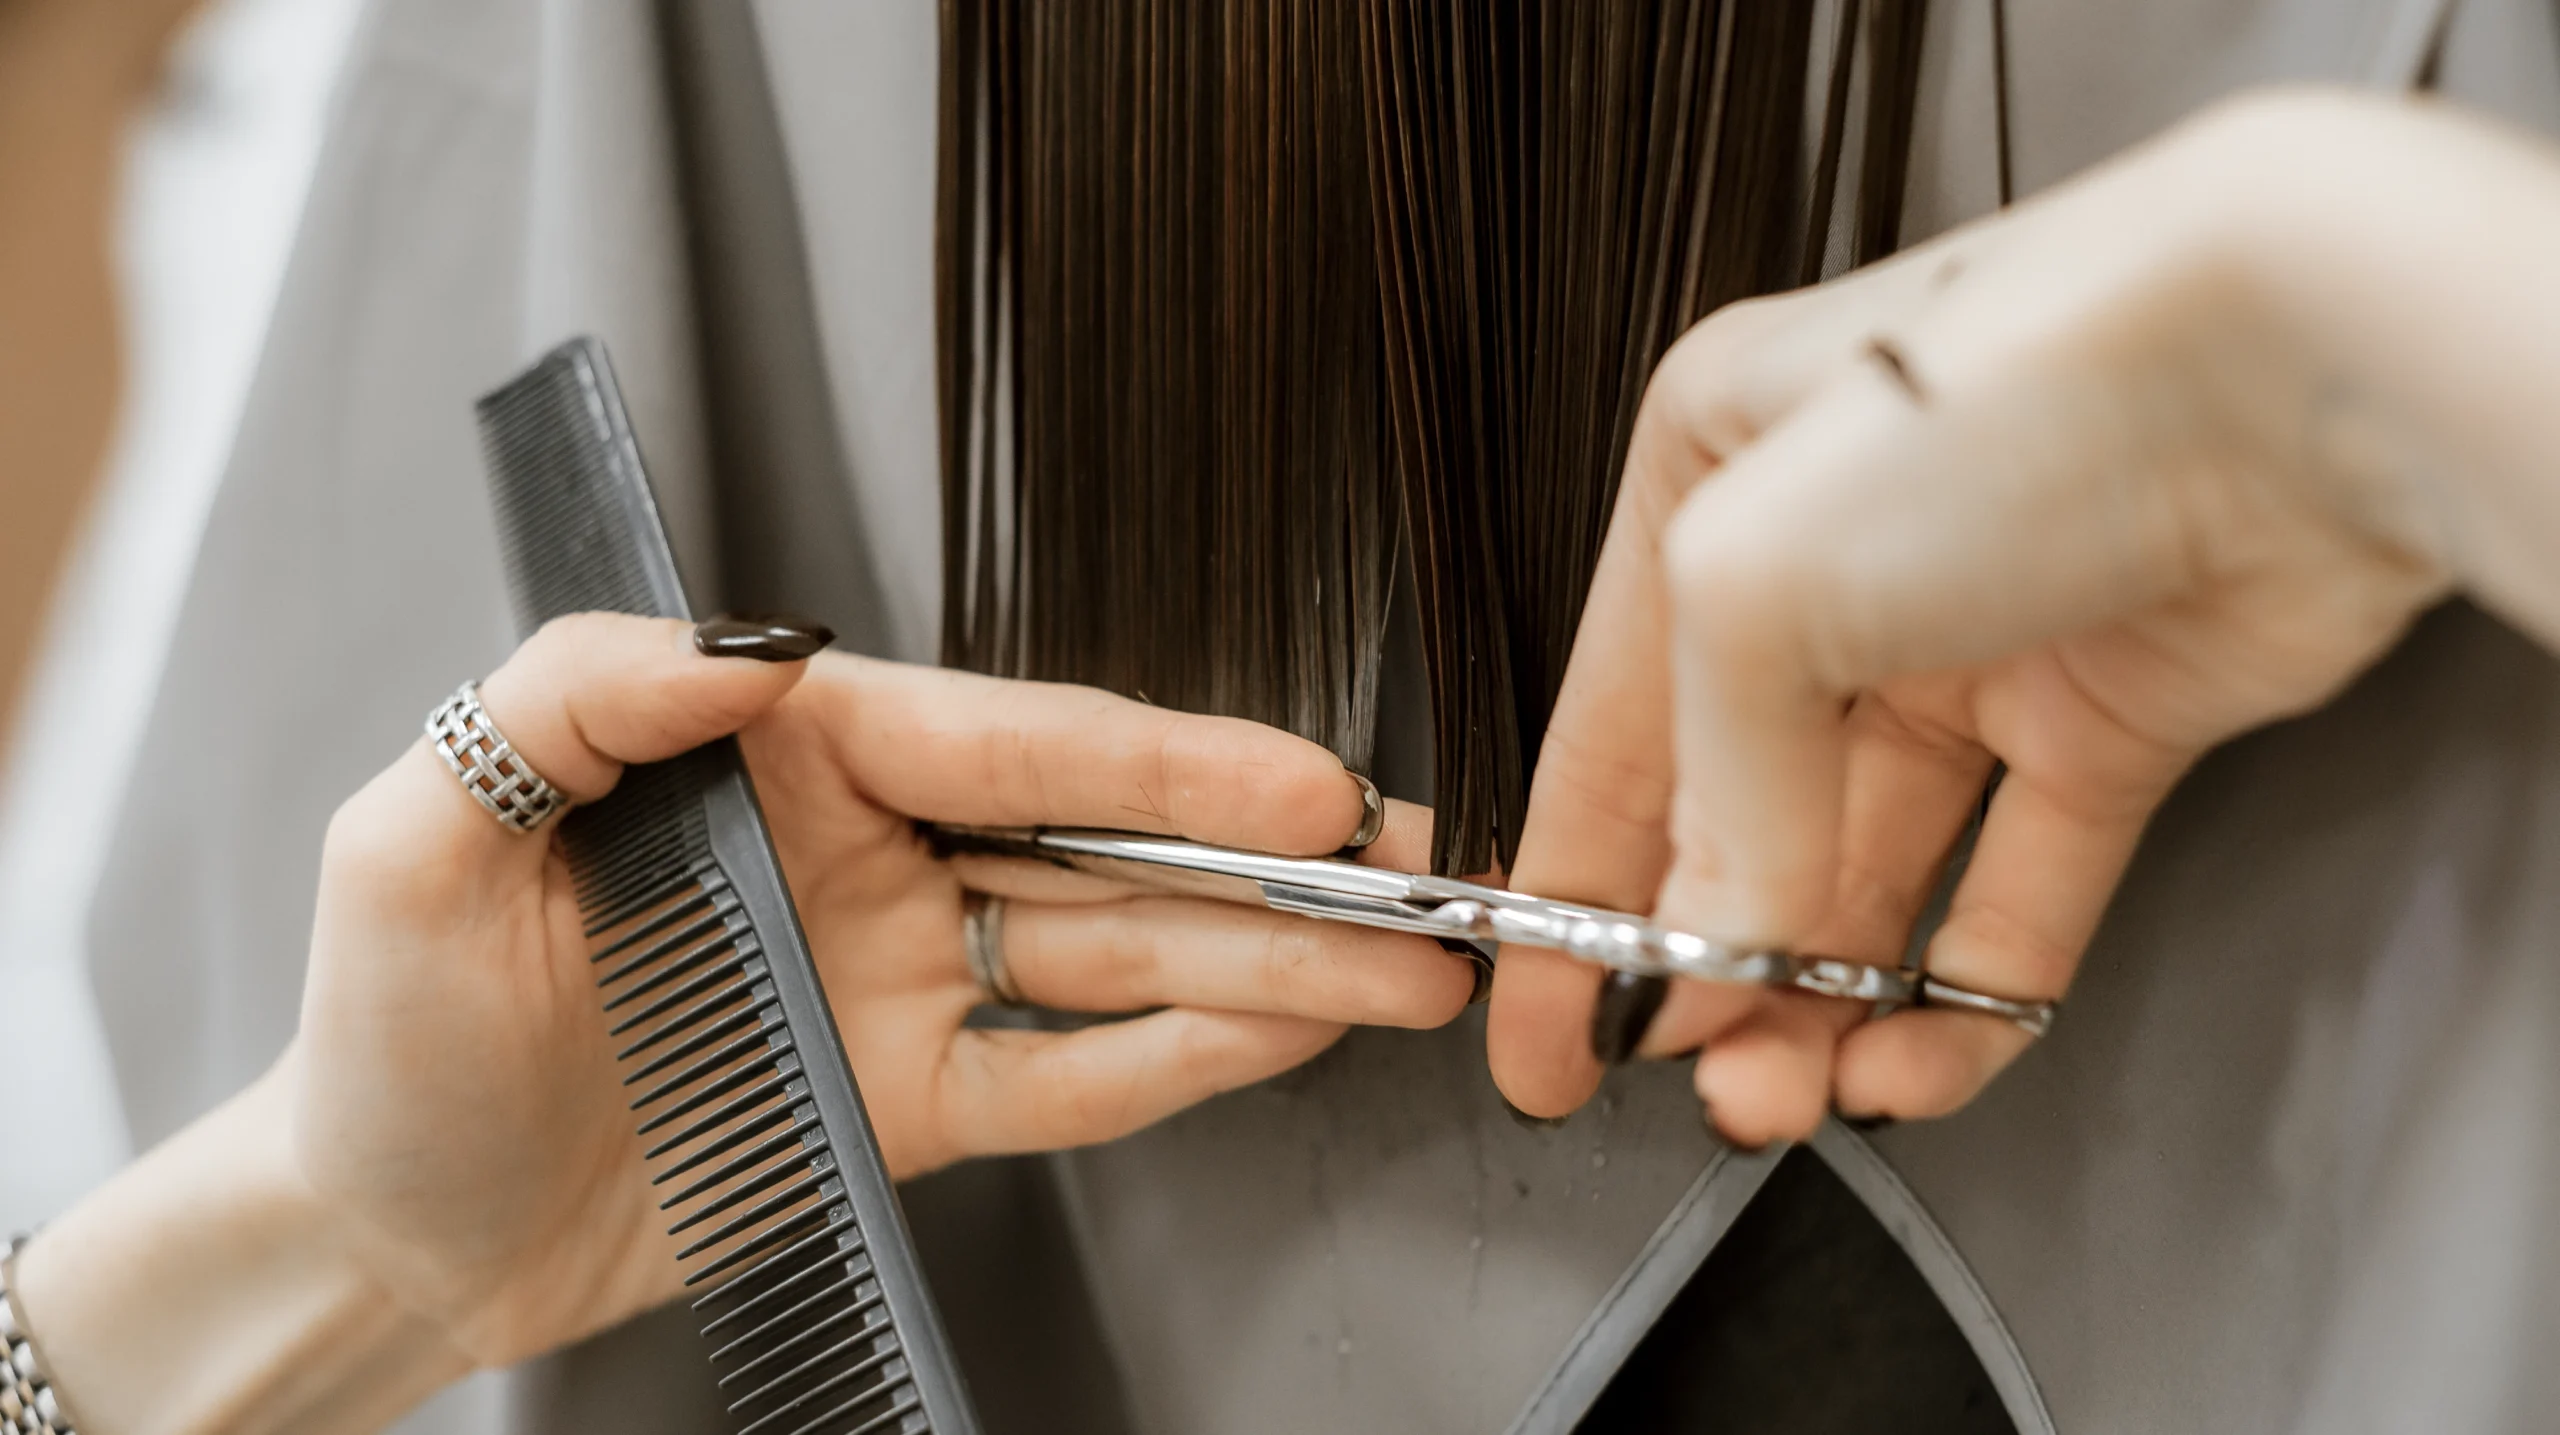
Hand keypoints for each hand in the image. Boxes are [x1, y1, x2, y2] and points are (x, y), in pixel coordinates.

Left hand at [21, 612, 1468, 1429]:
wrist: (380, 1237)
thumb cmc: (385, 1036)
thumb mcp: (423, 835)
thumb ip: (581, 698)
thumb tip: (747, 637)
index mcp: (770, 757)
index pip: (1002, 738)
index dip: (1164, 761)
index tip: (1292, 782)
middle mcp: (862, 854)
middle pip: (1099, 842)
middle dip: (1268, 857)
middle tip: (1410, 870)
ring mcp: (901, 977)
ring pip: (1116, 955)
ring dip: (1267, 964)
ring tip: (1402, 967)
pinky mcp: (912, 1098)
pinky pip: (1068, 1074)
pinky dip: (1181, 1061)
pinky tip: (1283, 1034)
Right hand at [1490, 88, 2559, 1140]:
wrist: (2297, 375)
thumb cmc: (2015, 394)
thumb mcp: (1757, 578)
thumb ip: (1715, 789)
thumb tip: (1705, 942)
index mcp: (1710, 479)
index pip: (1609, 726)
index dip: (1569, 892)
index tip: (1542, 1025)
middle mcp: (1836, 561)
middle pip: (1741, 815)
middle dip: (1708, 964)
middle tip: (1692, 1077)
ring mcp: (1974, 644)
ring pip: (1871, 871)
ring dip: (1823, 1000)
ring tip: (1794, 1091)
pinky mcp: (2107, 715)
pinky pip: (2013, 893)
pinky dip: (1962, 996)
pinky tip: (1916, 1057)